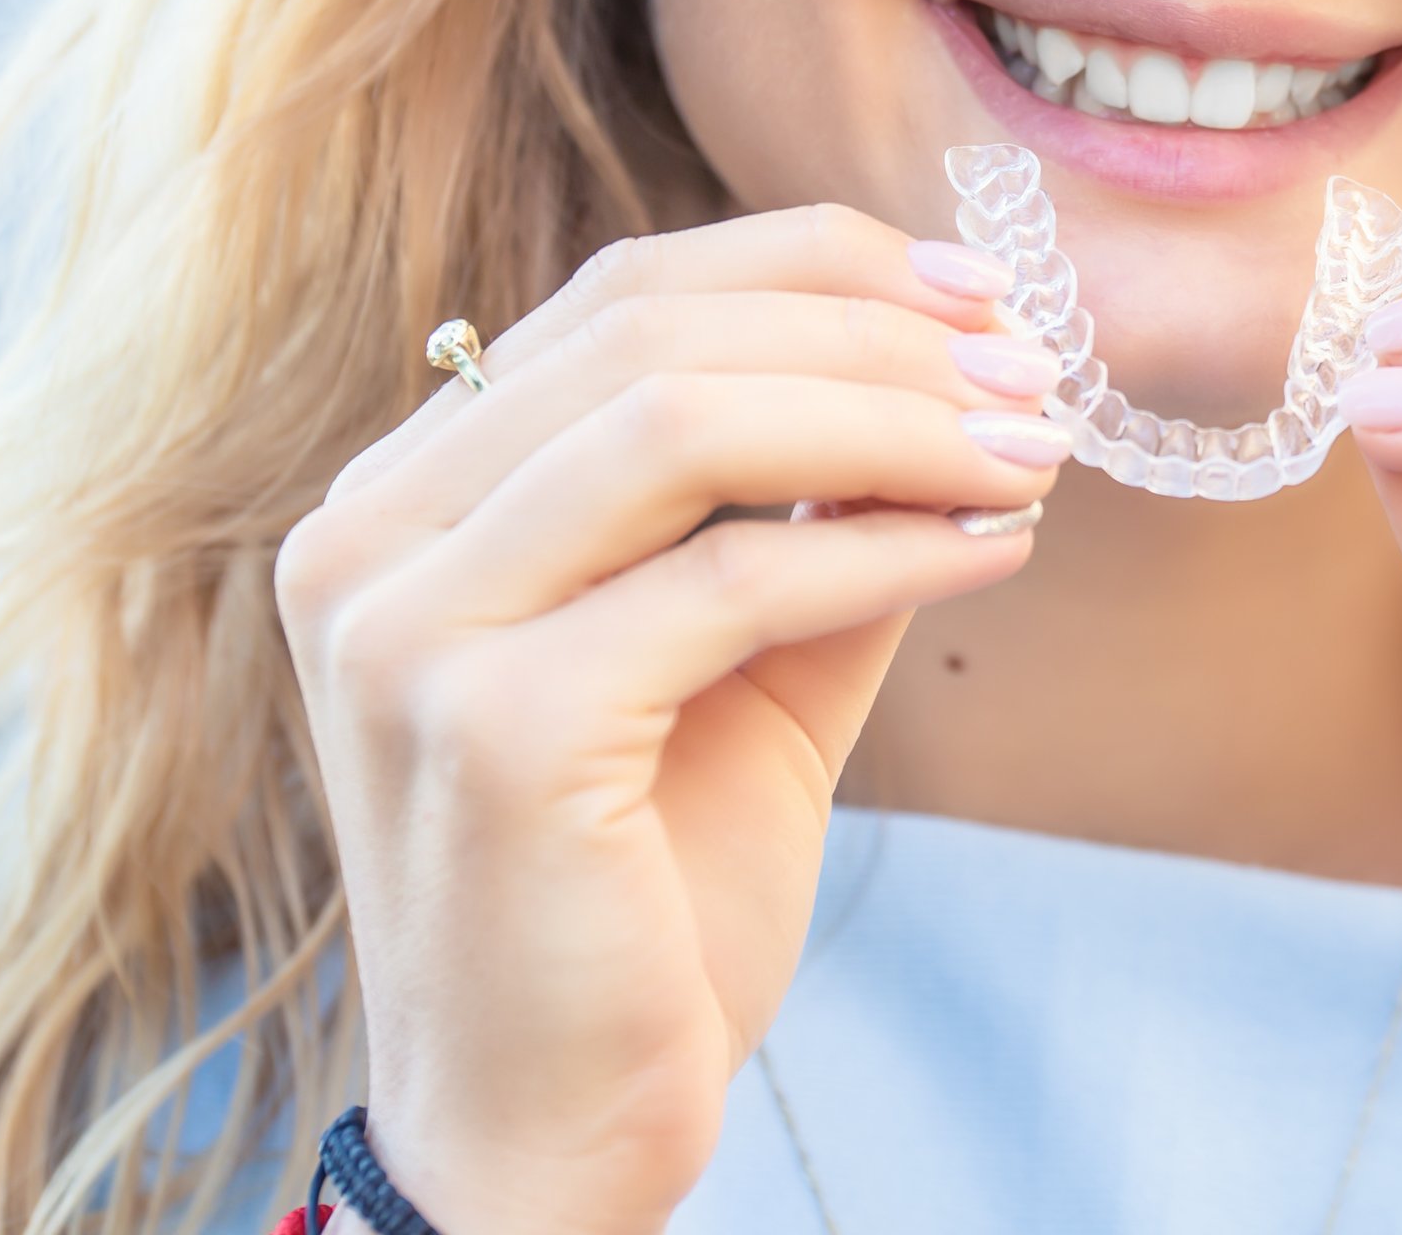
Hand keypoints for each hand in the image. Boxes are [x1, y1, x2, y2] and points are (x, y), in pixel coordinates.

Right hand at [273, 206, 1065, 1234]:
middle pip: (652, 332)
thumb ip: (810, 514)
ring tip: (1032, 449)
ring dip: (894, 418)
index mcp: (404, 501)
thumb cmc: (643, 900)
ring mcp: (407, 632)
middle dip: (876, 334)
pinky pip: (731, 579)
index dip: (815, 267)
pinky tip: (996, 547)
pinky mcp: (491, 728)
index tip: (981, 293)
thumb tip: (965, 373)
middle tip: (1035, 373)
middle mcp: (366, 540)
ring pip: (684, 423)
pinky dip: (888, 544)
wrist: (551, 1133)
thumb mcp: (739, 663)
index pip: (621, 296)